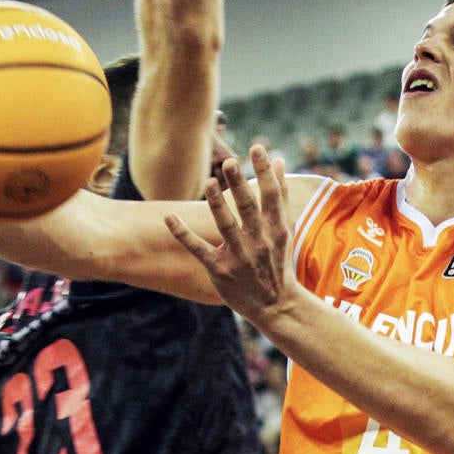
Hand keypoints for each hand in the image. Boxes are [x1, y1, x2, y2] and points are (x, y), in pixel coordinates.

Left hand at [165, 145, 296, 323]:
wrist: (275, 305)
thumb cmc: (277, 260)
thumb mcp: (284, 228)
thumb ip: (280, 194)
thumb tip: (278, 160)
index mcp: (275, 229)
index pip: (271, 195)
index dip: (265, 171)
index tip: (257, 148)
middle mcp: (258, 242)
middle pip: (248, 208)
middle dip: (240, 184)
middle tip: (229, 162)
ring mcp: (238, 257)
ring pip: (225, 226)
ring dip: (217, 204)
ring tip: (209, 182)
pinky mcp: (219, 270)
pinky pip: (198, 249)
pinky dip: (182, 233)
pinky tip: (169, 217)